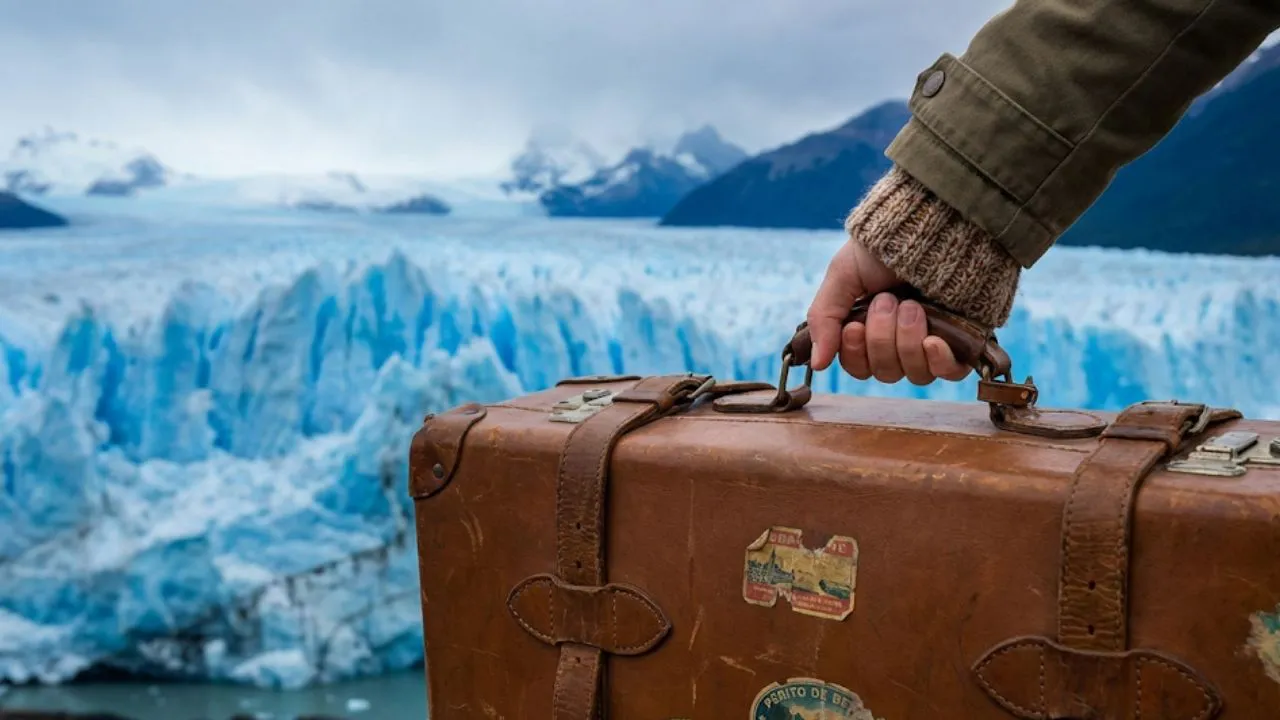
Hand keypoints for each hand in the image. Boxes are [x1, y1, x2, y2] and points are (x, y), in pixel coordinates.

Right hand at [806, 238, 969, 384]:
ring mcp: (933, 344)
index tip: (854, 326)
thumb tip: (816, 364)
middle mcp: (902, 341)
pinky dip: (939, 361)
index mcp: (871, 329)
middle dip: (882, 337)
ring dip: (907, 340)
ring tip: (912, 305)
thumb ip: (824, 318)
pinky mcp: (962, 343)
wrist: (931, 227)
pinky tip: (933, 341)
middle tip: (888, 300)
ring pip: (914, 374)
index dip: (855, 354)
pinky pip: (950, 373)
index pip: (859, 367)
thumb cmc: (884, 248)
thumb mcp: (842, 275)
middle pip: (886, 372)